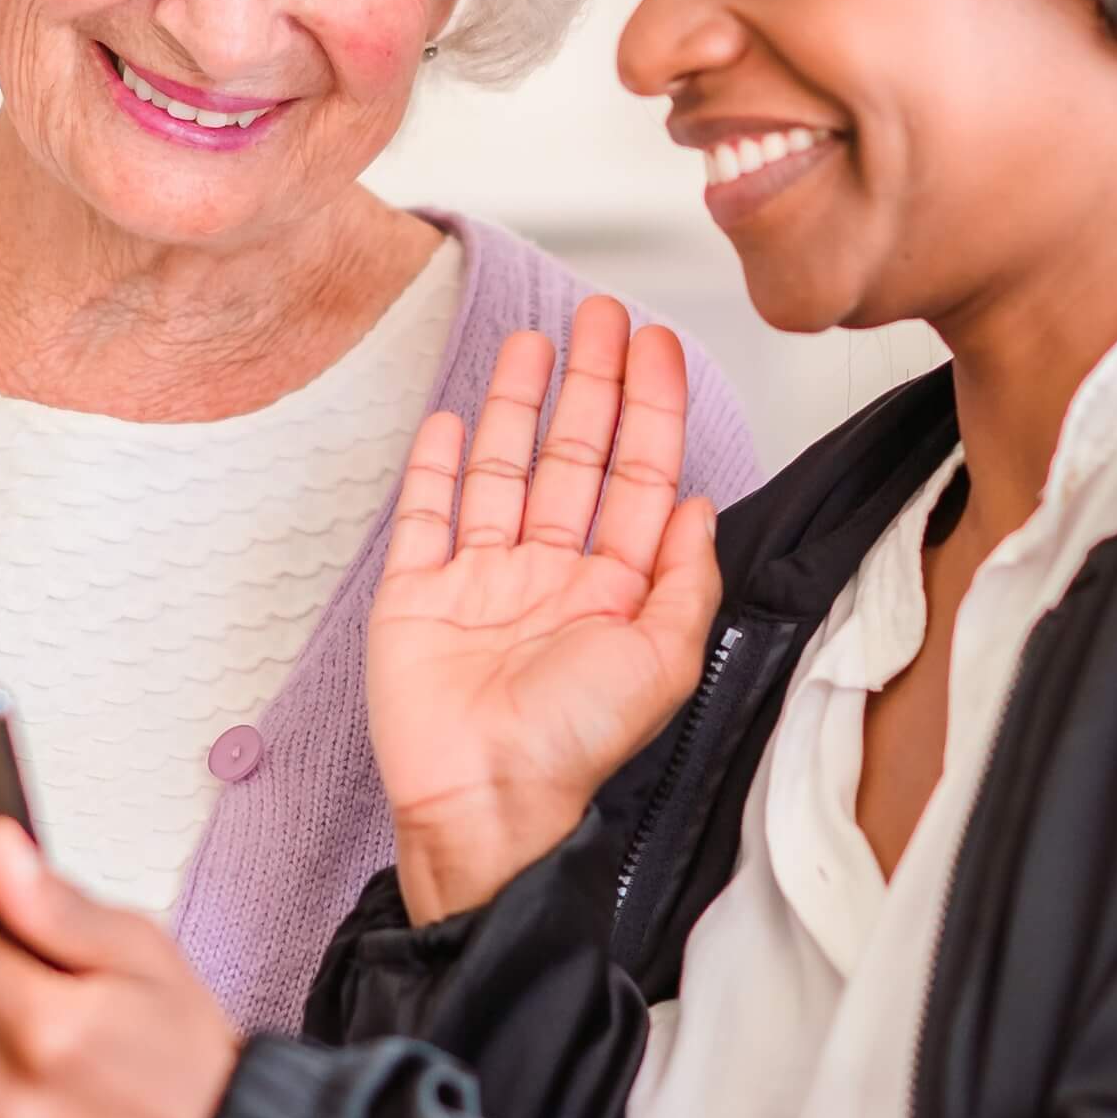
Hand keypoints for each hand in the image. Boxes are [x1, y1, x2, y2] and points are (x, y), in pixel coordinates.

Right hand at [370, 295, 721, 924]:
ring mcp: (480, 581)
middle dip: (590, 382)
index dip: (650, 406)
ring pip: (501, 469)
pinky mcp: (416, 595)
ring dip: (515, 404)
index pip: (638, 474)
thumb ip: (686, 579)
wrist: (481, 801)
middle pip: (573, 455)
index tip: (656, 345)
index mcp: (612, 589)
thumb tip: (699, 505)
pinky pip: (426, 516)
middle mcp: (550, 573)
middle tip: (600, 316)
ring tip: (530, 342)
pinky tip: (448, 420)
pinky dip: (434, 467)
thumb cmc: (572, 746)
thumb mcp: (662, 662)